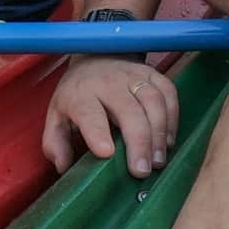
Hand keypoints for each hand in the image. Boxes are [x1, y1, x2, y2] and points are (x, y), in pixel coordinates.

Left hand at [40, 56, 178, 178]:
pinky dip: (172, 119)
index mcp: (80, 94)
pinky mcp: (153, 74)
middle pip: (129, 111)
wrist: (94, 57)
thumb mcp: (57, 116)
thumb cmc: (77, 95)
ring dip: (159, 133)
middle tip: (142, 171)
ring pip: (153, 102)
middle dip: (138, 142)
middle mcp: (108, 82)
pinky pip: (169, 94)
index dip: (97, 132)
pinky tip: (168, 142)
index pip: (89, 112)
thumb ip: (56, 142)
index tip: (106, 153)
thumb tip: (62, 166)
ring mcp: (133, 76)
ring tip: (157, 161)